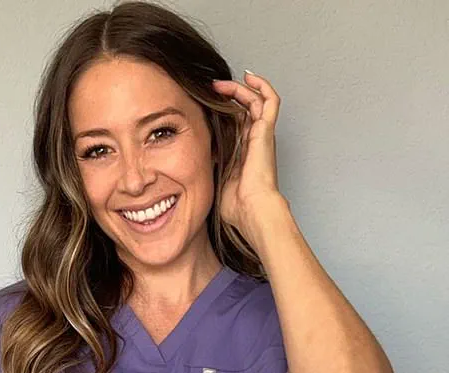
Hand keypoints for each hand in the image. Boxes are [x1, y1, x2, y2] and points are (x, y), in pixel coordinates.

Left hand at [211, 71, 283, 244]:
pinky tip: (248, 77)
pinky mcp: (266, 131)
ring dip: (239, 88)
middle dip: (229, 96)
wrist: (252, 209)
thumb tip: (188, 166)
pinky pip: (270, 101)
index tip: (206, 106)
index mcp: (242, 154)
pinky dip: (262, 86)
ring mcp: (262, 136)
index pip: (235, 126)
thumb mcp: (213, 184)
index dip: (223, 113)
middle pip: (245, 110)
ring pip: (255, 101)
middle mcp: (254, 142)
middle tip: (211, 89)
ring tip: (221, 83)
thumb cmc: (237, 206)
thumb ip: (206, 171)